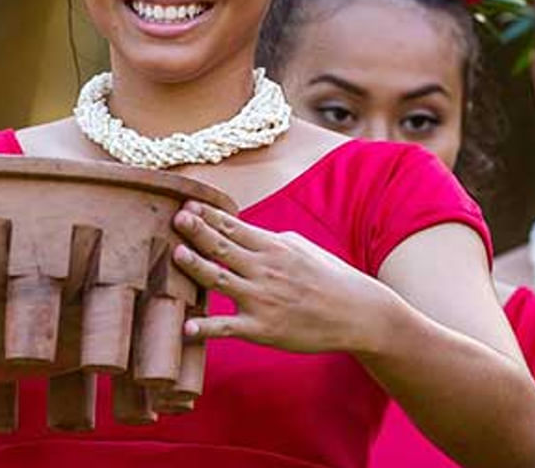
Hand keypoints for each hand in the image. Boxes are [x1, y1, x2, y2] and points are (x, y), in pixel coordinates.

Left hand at [171, 201, 395, 354]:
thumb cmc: (329, 278)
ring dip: (197, 267)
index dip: (208, 215)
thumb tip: (242, 230)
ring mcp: (262, 300)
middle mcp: (265, 270)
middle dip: (197, 231)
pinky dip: (207, 328)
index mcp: (273, 247)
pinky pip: (229, 328)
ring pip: (221, 280)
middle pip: (223, 247)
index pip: (233, 227)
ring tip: (176, 254)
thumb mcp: (302, 248)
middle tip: (175, 218)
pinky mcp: (263, 330)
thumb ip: (269, 239)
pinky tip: (186, 328)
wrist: (359, 315)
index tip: (186, 204)